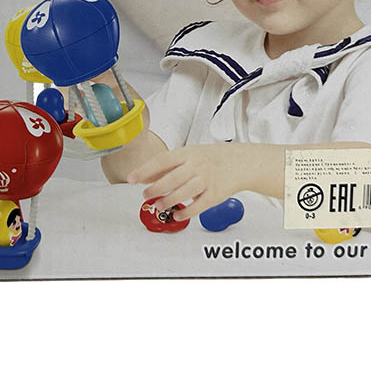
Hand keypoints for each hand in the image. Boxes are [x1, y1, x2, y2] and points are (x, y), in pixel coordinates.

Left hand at [127, 144, 243, 220]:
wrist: (239, 162)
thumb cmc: (210, 158)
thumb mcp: (187, 155)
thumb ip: (166, 166)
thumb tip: (144, 177)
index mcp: (187, 154)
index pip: (162, 161)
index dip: (145, 170)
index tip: (131, 179)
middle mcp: (197, 166)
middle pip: (172, 178)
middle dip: (155, 188)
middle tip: (145, 195)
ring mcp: (206, 180)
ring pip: (184, 192)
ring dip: (168, 201)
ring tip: (158, 206)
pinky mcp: (215, 195)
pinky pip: (198, 206)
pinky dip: (186, 212)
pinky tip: (176, 215)